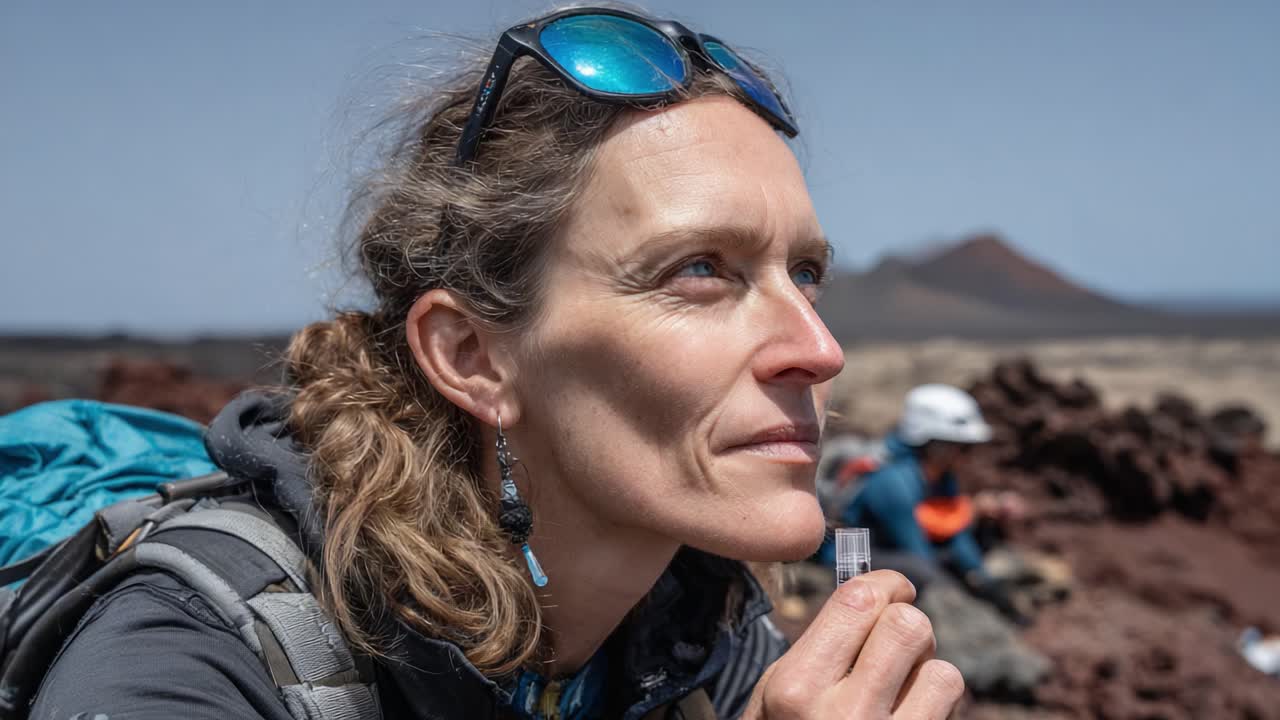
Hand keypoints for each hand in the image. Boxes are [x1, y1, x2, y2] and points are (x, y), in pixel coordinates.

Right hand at [743, 570, 962, 718]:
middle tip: (897, 640)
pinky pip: (952, 709)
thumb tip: (875, 593)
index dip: (886, 583)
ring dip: (927, 675)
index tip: (893, 587)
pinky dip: (939, 707)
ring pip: (943, 672)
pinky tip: (913, 717)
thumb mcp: (773, 699)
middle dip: (907, 625)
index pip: (859, 602)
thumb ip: (818, 648)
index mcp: (797, 689)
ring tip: (904, 690)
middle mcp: (843, 716)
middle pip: (909, 627)